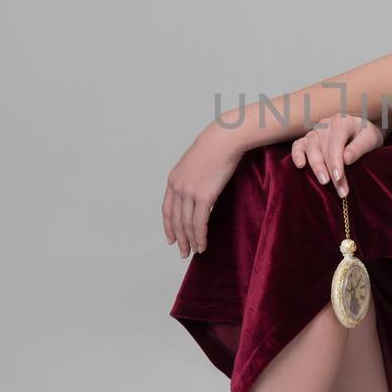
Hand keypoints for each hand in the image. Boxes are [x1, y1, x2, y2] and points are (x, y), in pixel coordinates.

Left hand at [162, 119, 242, 256]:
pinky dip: (200, 236)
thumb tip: (199, 191)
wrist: (225, 139)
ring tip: (195, 251)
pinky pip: (199, 222)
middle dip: (179, 239)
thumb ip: (193, 178)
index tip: (171, 239)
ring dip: (190, 241)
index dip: (168, 226)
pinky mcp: (204, 196)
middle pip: (175, 220)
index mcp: (173, 179)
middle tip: (183, 252)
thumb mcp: (197, 163)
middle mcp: (177, 187)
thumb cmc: (216, 148)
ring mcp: (189, 192)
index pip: (167, 209)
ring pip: (186, 224)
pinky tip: (203, 244)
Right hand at [289, 112, 386, 195]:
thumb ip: (359, 148)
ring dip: (316, 166)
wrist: (362, 132)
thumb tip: (346, 160)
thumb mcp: (370, 139)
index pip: (335, 143)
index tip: (338, 178)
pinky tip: (300, 166)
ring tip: (324, 182)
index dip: (336, 162)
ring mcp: (315, 131)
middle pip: (323, 148)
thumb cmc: (366, 136)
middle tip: (339, 189)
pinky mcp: (308, 139)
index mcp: (341, 122)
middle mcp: (325, 125)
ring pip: (309, 147)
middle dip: (329, 170)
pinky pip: (298, 145)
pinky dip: (296, 155)